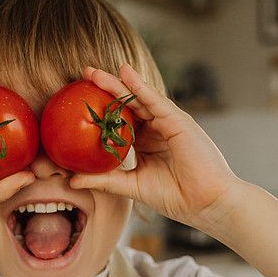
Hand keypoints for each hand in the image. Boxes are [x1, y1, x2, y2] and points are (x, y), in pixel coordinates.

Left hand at [70, 64, 240, 232]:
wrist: (205, 203)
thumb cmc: (175, 197)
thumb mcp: (131, 186)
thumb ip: (104, 180)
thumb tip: (72, 180)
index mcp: (147, 144)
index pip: (120, 122)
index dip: (101, 112)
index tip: (77, 104)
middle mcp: (157, 129)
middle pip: (127, 105)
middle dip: (105, 90)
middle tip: (82, 75)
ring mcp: (168, 123)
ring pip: (138, 98)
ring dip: (116, 83)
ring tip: (92, 72)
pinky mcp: (178, 120)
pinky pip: (155, 100)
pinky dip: (140, 86)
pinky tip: (124, 74)